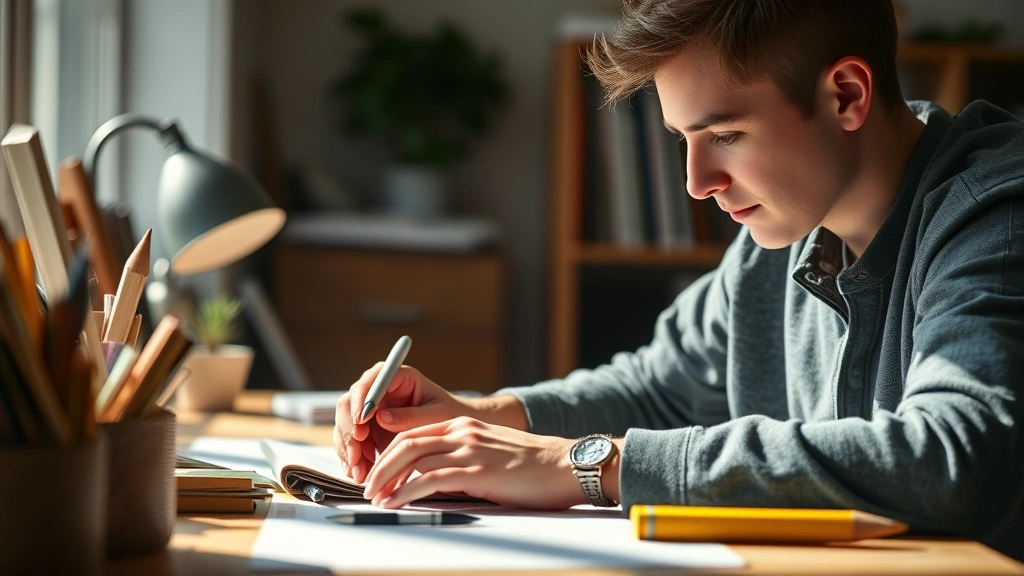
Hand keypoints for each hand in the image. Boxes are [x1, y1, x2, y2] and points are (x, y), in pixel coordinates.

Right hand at [334, 364, 477, 482]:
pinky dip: (352, 460)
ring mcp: (369, 411)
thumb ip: (412, 416)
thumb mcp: (438, 416)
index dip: (361, 400)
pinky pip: (350, 443)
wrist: (453, 432)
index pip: (371, 381)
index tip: (361, 422)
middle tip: (356, 454)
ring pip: (345, 426)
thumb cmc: (450, 416)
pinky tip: (360, 475)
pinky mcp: (366, 430)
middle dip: (349, 430)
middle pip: (349, 403)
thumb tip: (381, 417)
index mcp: (398, 377)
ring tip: (360, 473)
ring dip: (348, 450)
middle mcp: (378, 391)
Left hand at [361, 417, 588, 509]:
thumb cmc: (532, 467)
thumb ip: (462, 460)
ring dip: (387, 480)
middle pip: (405, 443)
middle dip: (380, 466)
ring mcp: (469, 449)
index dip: (389, 454)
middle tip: (367, 487)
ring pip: (412, 459)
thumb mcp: (490, 454)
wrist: (565, 465)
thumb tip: (434, 482)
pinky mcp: (476, 471)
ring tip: (375, 498)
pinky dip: (405, 492)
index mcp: (464, 425)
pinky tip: (394, 502)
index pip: (414, 434)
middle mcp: (462, 432)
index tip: (378, 474)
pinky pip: (429, 479)